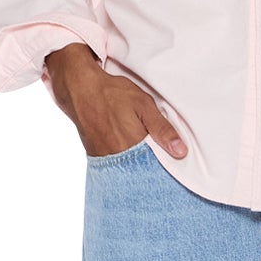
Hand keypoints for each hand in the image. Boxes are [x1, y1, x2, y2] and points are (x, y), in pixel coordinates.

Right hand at [44, 42, 187, 159]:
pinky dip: (124, 163)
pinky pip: (115, 166)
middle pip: (143, 171)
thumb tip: (181, 152)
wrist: (80, 89)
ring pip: (129, 170)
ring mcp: (106, 158)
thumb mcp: (143, 105)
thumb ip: (162, 129)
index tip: (176, 164)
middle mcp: (119, 156)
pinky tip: (130, 154)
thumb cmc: (113, 94)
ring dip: (138, 165)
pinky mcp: (96, 156)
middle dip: (153, 167)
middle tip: (160, 160)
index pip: (157, 166)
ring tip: (145, 155)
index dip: (167, 165)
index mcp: (134, 144)